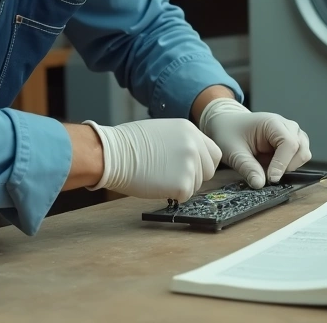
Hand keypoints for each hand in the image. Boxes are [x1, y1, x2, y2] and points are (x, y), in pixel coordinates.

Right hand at [82, 119, 221, 201]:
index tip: (191, 169)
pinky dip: (172, 195)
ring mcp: (190, 165)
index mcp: (190, 130)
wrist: (113, 154)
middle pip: (208, 171)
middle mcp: (194, 146)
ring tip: (158, 176)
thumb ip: (181, 142)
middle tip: (171, 176)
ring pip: (196, 185)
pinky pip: (185, 196)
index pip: (213, 153)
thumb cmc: (129, 144)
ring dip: (180, 185)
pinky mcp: (182, 184)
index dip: (202, 164)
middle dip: (193, 176)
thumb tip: (189, 158)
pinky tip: (156, 184)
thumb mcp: (163, 131)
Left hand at [198, 98, 311, 188]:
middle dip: (288, 166)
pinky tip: (274, 167)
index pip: (289, 144)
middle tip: (269, 176)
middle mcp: (286, 126)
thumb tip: (260, 185)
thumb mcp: (233, 152)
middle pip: (301, 148)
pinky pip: (299, 156)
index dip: (282, 164)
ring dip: (291, 166)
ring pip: (304, 153)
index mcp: (272, 123)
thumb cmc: (229, 133)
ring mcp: (291, 133)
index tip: (271, 179)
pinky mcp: (291, 142)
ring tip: (270, 169)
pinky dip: (290, 165)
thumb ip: (247, 168)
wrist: (227, 124)